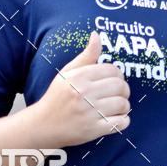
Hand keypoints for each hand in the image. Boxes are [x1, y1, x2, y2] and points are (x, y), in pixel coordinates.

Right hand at [37, 32, 130, 146]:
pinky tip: (115, 118)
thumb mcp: (68, 73)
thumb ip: (86, 55)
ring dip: (124, 106)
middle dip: (123, 90)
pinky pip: (121, 123)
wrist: (43, 125)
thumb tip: (97, 35)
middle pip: (120, 86)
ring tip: (115, 106)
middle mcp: (84, 93)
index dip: (117, 74)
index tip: (114, 80)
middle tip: (117, 93)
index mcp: (79, 77)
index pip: (113, 70)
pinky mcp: (93, 130)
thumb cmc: (57, 96)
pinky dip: (123, 121)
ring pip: (123, 104)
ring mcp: (89, 113)